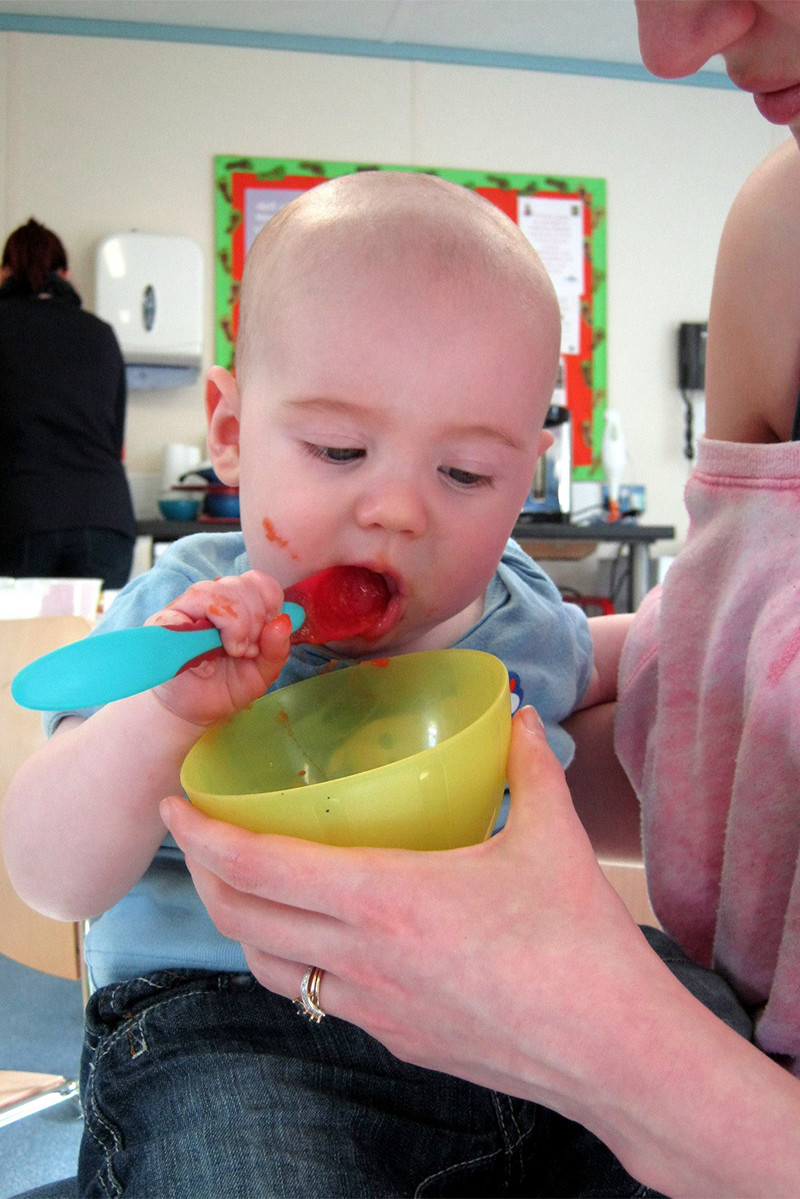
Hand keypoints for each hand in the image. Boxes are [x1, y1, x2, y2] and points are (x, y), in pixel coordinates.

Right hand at [147, 570, 291, 725]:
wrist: (193, 710)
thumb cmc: (227, 685)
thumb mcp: (262, 672)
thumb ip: (276, 649)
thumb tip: (283, 621)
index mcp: (239, 605)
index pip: (256, 581)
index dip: (268, 602)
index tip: (265, 632)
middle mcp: (213, 600)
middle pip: (238, 584)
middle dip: (253, 620)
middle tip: (247, 650)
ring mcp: (186, 609)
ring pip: (210, 593)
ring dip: (231, 624)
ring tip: (232, 651)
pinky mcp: (162, 624)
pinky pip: (177, 615)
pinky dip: (196, 633)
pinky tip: (205, 659)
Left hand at [161, 706, 643, 1099]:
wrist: (614, 1054)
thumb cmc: (580, 944)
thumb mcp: (552, 837)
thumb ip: (525, 765)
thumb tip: (518, 714)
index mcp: (385, 899)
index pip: (259, 867)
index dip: (203, 836)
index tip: (175, 805)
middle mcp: (362, 959)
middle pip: (241, 920)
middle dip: (204, 876)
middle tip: (201, 839)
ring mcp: (373, 1009)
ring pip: (270, 969)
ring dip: (242, 924)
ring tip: (247, 886)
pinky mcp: (396, 1040)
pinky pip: (319, 999)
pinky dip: (295, 962)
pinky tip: (325, 938)